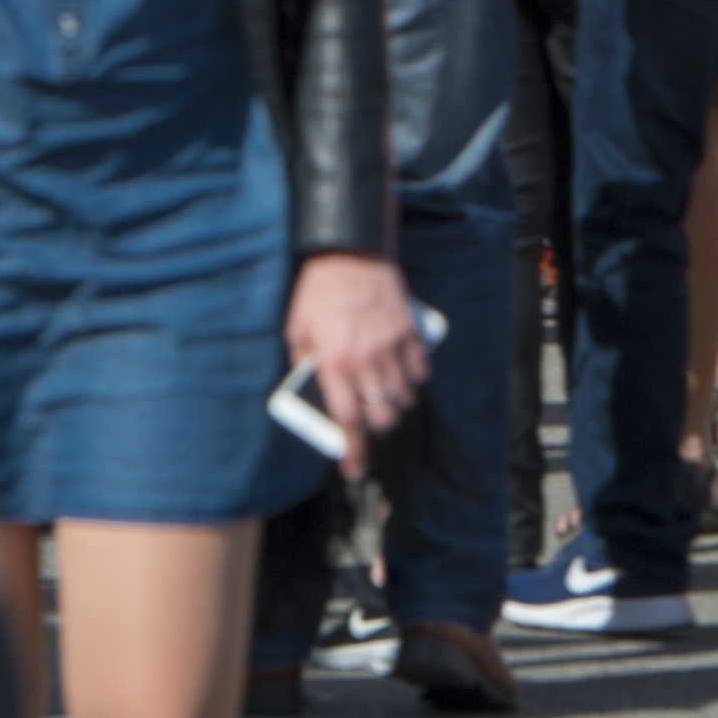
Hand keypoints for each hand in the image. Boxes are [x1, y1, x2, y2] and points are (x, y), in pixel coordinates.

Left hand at [286, 248, 430, 444]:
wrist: (350, 249)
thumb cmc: (318, 288)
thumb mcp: (296, 327)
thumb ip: (303, 362)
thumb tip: (309, 390)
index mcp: (334, 361)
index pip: (347, 420)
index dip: (353, 450)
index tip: (354, 468)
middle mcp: (365, 359)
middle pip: (383, 416)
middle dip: (378, 427)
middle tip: (372, 421)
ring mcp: (391, 345)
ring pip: (404, 397)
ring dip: (396, 404)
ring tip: (386, 395)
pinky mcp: (409, 331)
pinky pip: (421, 370)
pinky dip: (415, 380)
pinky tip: (404, 374)